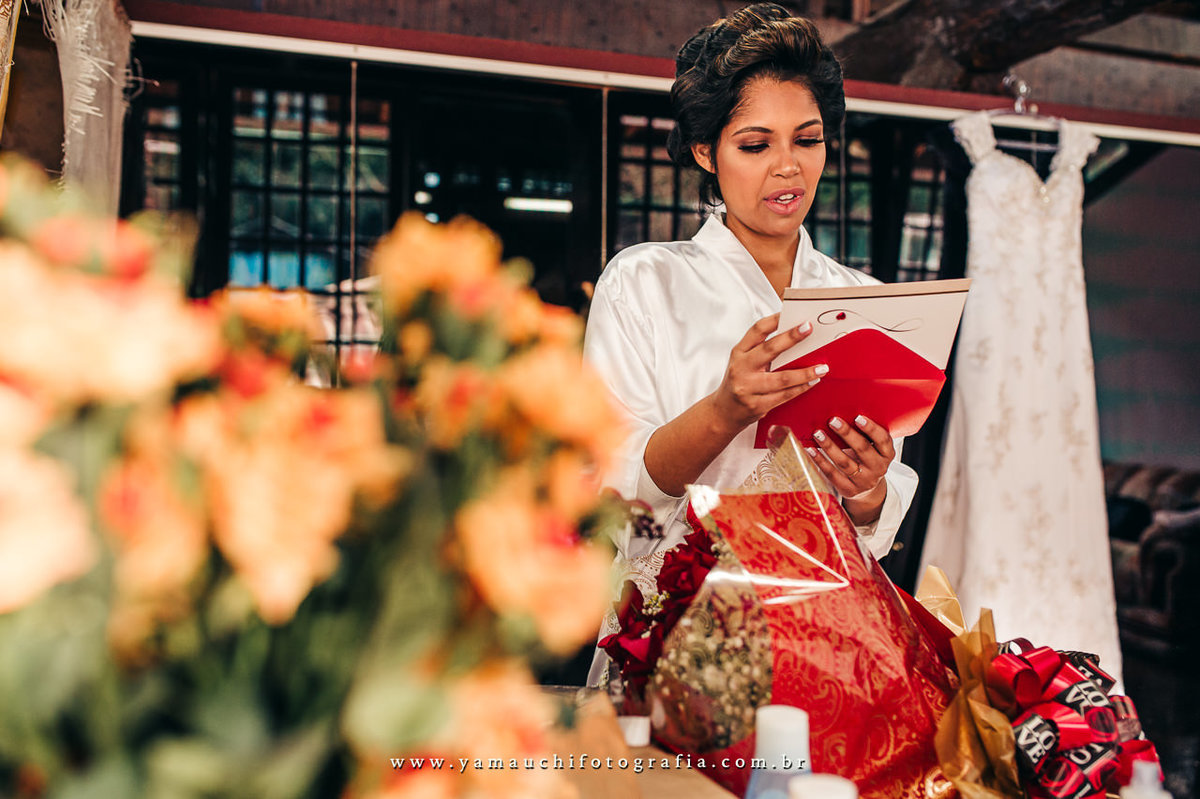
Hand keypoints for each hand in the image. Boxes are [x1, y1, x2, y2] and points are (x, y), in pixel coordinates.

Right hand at [710, 313, 827, 432]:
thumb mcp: (744, 362)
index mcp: (739, 352)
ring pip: (781, 378)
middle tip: (809, 328)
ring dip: (804, 372)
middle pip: (769, 350)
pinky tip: (813, 382)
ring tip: (822, 367)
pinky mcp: (756, 406)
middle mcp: (741, 368)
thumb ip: (762, 350)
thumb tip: (795, 336)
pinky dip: (801, 388)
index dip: (774, 320)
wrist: (723, 412)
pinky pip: (784, 396)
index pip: (756, 330)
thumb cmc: (739, 382)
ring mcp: (747, 388)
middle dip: (791, 338)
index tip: (791, 313)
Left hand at [806, 414, 893, 524]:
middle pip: (862, 449)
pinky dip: (820, 461)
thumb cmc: (866, 458)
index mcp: (887, 454)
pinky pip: (832, 475)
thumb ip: (864, 433)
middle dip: (846, 434)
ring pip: (845, 463)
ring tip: (817, 433)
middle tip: (832, 420)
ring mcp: (864, 481)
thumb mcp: (873, 447)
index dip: (871, 429)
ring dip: (829, 446)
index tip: (857, 417)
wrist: (867, 487)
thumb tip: (843, 409)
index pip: (883, 440)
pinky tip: (810, 450)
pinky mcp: (849, 490)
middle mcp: (878, 468)